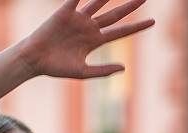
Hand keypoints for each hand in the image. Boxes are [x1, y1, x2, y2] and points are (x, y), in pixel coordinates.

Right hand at [21, 0, 154, 78]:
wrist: (35, 60)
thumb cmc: (55, 68)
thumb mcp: (81, 72)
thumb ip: (102, 70)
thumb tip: (124, 68)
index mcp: (94, 41)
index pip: (119, 32)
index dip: (136, 27)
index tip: (152, 22)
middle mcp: (88, 27)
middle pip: (114, 14)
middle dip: (130, 6)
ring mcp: (78, 19)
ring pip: (98, 3)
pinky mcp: (65, 12)